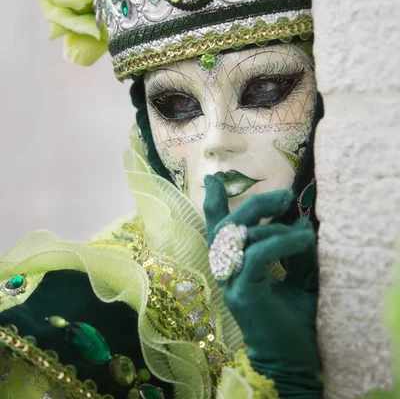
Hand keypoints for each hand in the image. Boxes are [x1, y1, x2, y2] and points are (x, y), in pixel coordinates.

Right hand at [204, 176, 321, 398]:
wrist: (291, 361)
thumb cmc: (293, 321)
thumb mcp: (298, 277)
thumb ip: (294, 251)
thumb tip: (303, 222)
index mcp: (234, 266)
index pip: (217, 229)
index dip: (214, 203)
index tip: (214, 178)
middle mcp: (227, 272)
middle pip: (227, 226)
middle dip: (254, 205)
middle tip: (283, 196)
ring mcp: (232, 282)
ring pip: (240, 237)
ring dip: (273, 225)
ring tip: (302, 227)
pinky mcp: (243, 292)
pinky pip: (257, 255)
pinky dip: (280, 242)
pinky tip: (302, 241)